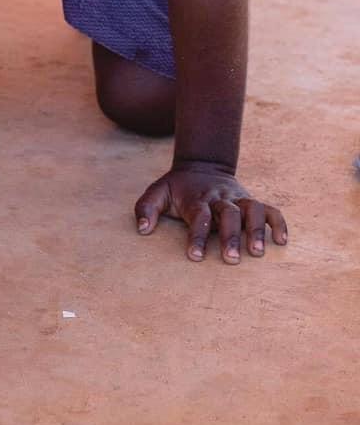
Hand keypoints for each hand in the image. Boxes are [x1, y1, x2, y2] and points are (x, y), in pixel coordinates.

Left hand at [135, 161, 287, 263]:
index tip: (194, 256)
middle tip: (231, 259)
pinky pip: (270, 209)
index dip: (197, 236)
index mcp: (196, 199)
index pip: (198, 216)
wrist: (202, 166)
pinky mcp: (251, 201)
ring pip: (252, 209)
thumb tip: (142, 229)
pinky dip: (278, 223)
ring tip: (257, 252)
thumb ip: (146, 208)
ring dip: (256, 230)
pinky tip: (282, 241)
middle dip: (230, 236)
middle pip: (228, 213)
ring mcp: (238, 198)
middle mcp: (219, 198)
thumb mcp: (157, 192)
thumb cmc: (178, 188)